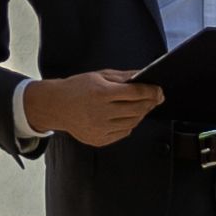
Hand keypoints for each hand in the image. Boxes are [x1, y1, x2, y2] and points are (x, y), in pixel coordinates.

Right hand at [23, 68, 157, 147]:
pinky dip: (129, 124)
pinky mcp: (98, 139)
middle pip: (137, 109)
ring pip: (132, 122)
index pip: (136, 93)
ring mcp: (100, 128)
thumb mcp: (100, 76)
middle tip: (155, 98)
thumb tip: (144, 76)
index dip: (151, 91)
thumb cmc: (77, 88)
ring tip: (141, 106)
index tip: (159, 90)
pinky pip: (123, 133)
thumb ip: (124, 76)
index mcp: (102, 93)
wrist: (56, 106)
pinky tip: (127, 116)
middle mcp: (101, 112)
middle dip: (150, 103)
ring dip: (141, 114)